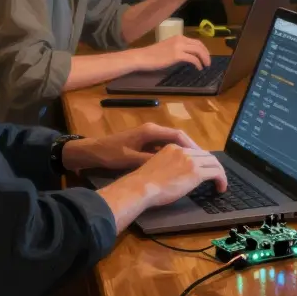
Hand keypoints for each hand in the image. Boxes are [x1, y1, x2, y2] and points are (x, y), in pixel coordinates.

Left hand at [64, 122, 205, 170]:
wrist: (92, 151)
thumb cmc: (111, 154)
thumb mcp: (131, 159)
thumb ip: (150, 160)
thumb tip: (171, 165)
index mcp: (150, 131)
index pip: (177, 135)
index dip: (191, 145)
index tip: (203, 156)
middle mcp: (152, 130)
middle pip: (177, 137)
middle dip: (191, 148)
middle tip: (204, 161)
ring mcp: (148, 135)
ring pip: (171, 142)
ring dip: (183, 151)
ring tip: (194, 164)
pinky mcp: (144, 142)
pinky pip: (164, 146)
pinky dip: (173, 154)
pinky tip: (177, 165)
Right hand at [121, 144, 227, 208]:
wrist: (141, 187)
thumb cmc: (144, 183)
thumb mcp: (157, 166)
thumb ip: (169, 165)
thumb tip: (179, 175)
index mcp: (173, 147)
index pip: (194, 151)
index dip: (203, 161)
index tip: (205, 169)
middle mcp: (183, 150)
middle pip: (206, 155)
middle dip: (213, 165)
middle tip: (216, 176)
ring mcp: (190, 160)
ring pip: (214, 162)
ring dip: (219, 173)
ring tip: (220, 183)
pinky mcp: (196, 172)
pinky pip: (216, 173)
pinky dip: (222, 180)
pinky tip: (221, 188)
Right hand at [138, 35, 211, 70]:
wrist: (143, 57)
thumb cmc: (153, 54)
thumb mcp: (168, 47)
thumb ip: (179, 48)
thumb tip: (188, 55)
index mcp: (179, 37)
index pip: (196, 41)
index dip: (203, 49)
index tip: (206, 56)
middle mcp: (180, 39)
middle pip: (199, 45)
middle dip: (206, 53)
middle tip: (208, 62)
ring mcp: (179, 47)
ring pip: (198, 50)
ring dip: (204, 58)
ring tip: (206, 65)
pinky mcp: (177, 55)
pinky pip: (192, 59)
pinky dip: (198, 63)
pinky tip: (199, 68)